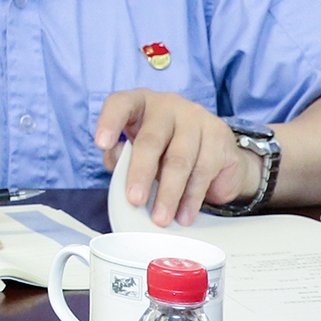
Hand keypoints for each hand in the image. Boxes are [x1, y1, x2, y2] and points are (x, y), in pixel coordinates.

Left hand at [95, 89, 251, 225]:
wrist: (215, 151)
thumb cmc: (164, 148)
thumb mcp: (137, 148)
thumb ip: (122, 155)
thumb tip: (116, 164)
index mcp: (140, 102)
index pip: (121, 104)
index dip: (109, 122)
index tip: (102, 144)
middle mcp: (168, 105)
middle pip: (151, 140)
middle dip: (141, 173)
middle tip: (135, 200)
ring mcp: (196, 118)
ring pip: (180, 160)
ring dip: (169, 194)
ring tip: (160, 217)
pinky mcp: (219, 136)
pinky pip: (203, 171)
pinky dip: (191, 198)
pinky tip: (184, 214)